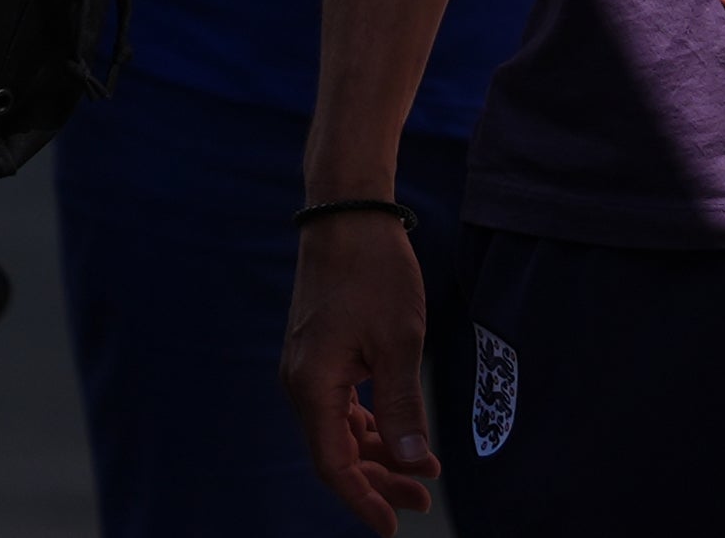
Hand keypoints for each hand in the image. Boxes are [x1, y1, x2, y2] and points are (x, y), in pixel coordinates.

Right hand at [280, 210, 438, 536]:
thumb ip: (405, 406)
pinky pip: (343, 406)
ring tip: (422, 473)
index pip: (334, 465)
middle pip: (337, 453)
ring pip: (340, 431)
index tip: (392, 526)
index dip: (363, 500)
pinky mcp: (321, 355)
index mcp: (313, 388)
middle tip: (423, 498)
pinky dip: (370, 424)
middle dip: (380, 480)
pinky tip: (398, 436)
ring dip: (378, 453)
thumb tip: (416, 462)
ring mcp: (309, 370)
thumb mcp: (401, 342)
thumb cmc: (375, 273)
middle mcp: (302, 385)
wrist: (348, 217)